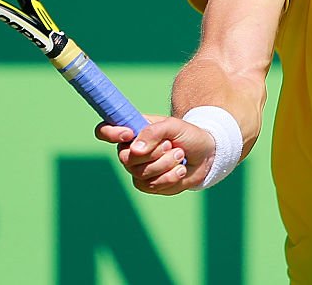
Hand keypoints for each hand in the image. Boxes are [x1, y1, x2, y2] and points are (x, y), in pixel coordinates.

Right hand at [94, 115, 216, 194]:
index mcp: (133, 130)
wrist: (206, 154)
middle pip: (125, 158)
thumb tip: (136, 150)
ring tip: (179, 155)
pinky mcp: (149, 184)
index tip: (129, 133)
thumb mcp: (173, 125)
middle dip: (153, 153)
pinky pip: (152, 186)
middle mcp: (131, 150)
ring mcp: (139, 169)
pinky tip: (180, 170)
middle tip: (171, 145)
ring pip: (140, 173)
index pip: (105, 131)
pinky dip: (170, 177)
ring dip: (165, 164)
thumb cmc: (187, 135)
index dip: (110, 133)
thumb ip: (154, 132)